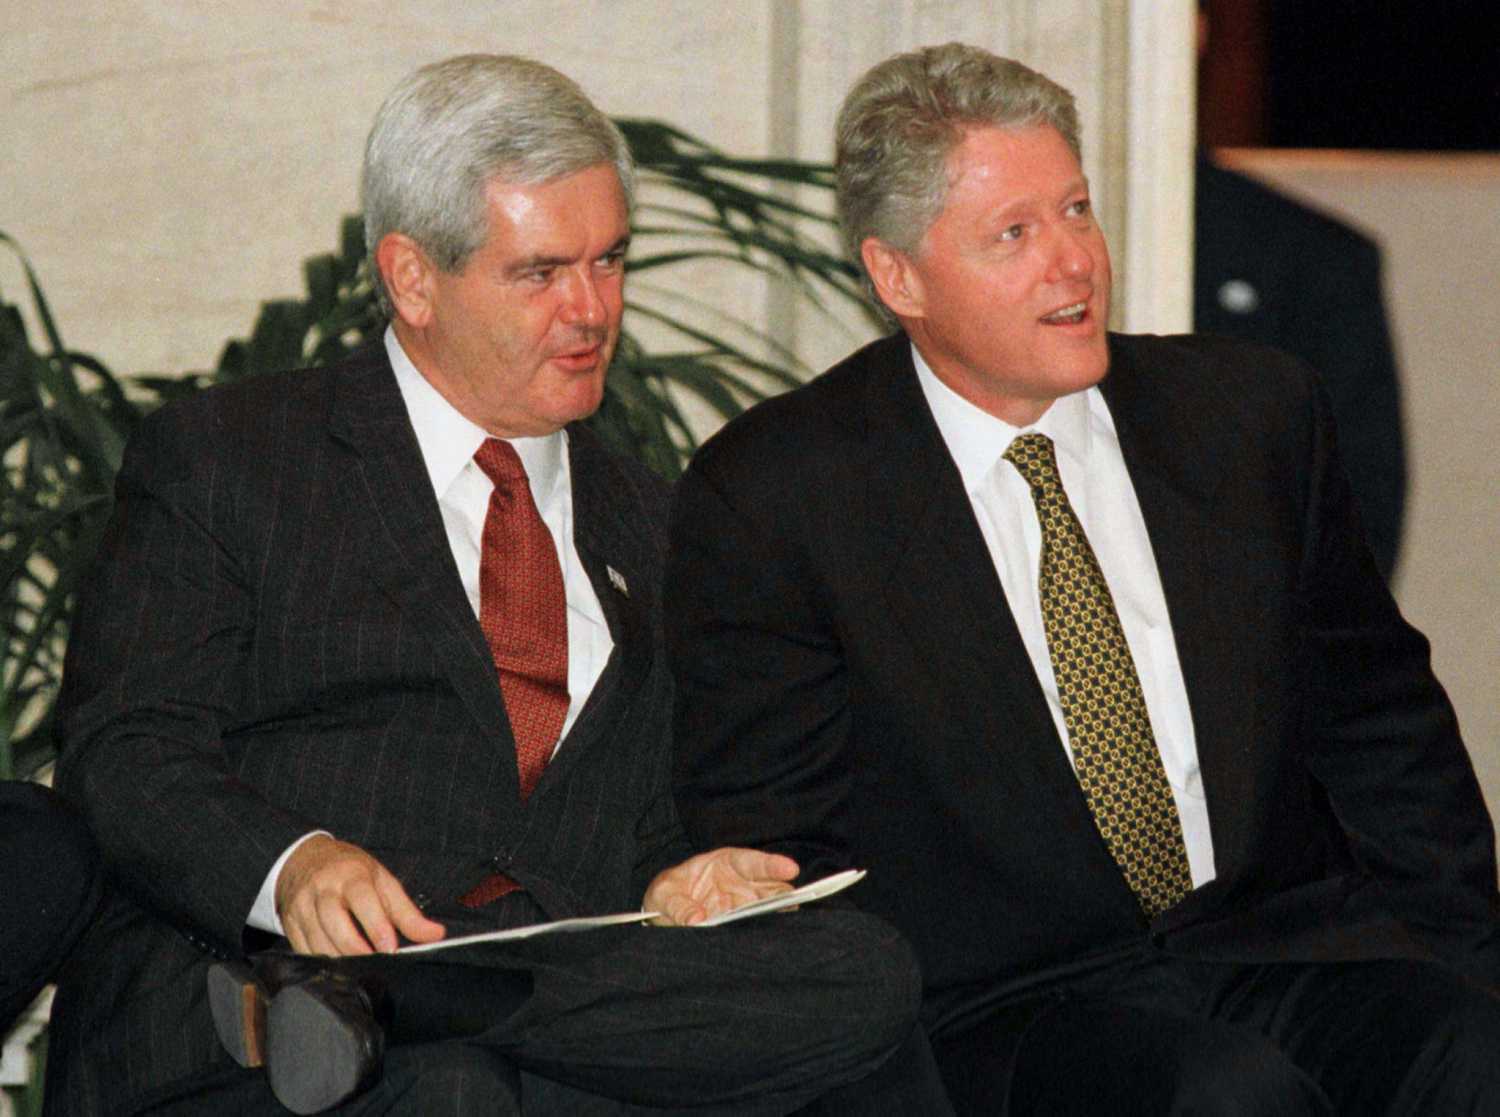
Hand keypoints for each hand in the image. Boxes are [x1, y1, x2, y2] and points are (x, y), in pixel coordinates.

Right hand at [275, 835, 445, 955]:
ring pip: (319, 943)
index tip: (390, 948)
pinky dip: (323, 963)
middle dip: (357, 950)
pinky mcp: (289, 924)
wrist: (304, 859)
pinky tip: (338, 966)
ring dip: (342, 960)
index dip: (377, 927)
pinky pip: (304, 951)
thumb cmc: (350, 871)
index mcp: (351, 875)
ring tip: (361, 968)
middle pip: (336, 925)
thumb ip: (408, 912)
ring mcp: (302, 907)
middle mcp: (323, 890)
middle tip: (376, 963)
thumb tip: (435, 934)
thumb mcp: (383, 882)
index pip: (363, 900)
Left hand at [643, 847, 799, 926]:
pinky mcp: (742, 927)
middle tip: (793, 904)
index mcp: (725, 863)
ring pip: (771, 910)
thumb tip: (697, 920)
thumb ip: (678, 905)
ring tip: (784, 926)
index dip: (773, 865)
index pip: (754, 863)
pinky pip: (757, 930)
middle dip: (782, 895)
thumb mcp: (664, 894)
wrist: (663, 915)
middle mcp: (743, 884)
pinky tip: (769, 941)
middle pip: (771, 887)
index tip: (791, 869)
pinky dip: (763, 934)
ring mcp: (746, 908)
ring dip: (776, 917)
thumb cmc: (667, 893)